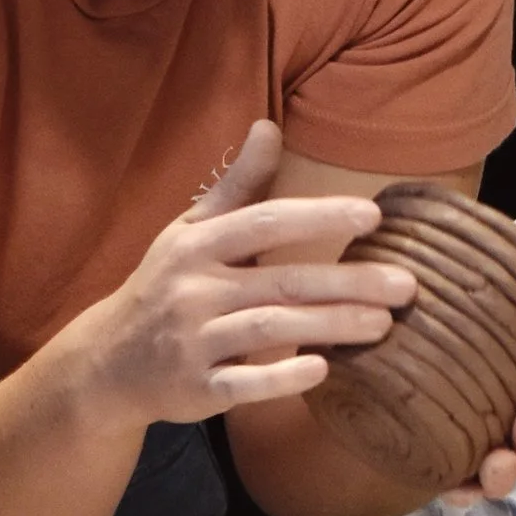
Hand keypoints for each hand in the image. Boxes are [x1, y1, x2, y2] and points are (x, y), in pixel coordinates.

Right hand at [102, 120, 417, 423]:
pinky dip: (280, 378)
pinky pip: (242, 384)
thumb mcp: (191, 230)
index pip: (265, 222)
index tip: (373, 216)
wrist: (108, 362)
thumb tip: (269, 126)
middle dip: (348, 281)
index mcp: (198, 245)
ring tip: (383, 324)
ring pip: (269, 329)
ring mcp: (194, 340)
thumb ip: (237, 186)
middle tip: (407, 285)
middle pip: (282, 281)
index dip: (319, 217)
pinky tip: (322, 371)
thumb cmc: (165, 285)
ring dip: (329, 326)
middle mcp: (194, 289)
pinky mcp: (197, 388)